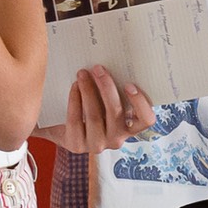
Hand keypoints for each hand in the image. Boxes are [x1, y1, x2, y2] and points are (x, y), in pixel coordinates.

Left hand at [37, 65, 156, 152]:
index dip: (140, 103)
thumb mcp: (103, 100)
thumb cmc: (88, 108)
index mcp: (130, 127)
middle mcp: (117, 139)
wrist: (61, 128)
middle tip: (98, 69)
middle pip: (116, 112)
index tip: (129, 84)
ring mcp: (97, 144)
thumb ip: (112, 89)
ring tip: (82, 74)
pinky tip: (74, 87)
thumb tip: (113, 62)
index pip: (146, 120)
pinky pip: (77, 120)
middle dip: (107, 87)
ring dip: (88, 90)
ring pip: (95, 116)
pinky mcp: (77, 145)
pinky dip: (75, 100)